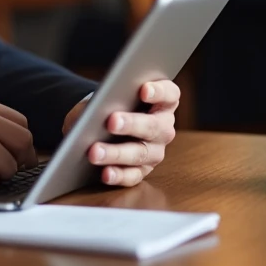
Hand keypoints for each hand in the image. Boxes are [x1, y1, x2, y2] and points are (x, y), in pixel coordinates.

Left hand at [62, 80, 178, 186]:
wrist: (100, 123)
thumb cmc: (110, 103)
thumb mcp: (110, 94)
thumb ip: (110, 96)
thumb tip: (96, 108)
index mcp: (163, 102)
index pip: (169, 94)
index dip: (158, 92)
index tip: (143, 90)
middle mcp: (163, 127)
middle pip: (153, 126)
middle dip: (131, 124)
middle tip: (111, 121)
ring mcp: (155, 151)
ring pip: (140, 153)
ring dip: (117, 153)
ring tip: (95, 152)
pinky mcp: (143, 171)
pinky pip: (133, 175)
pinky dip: (118, 175)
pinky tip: (104, 173)